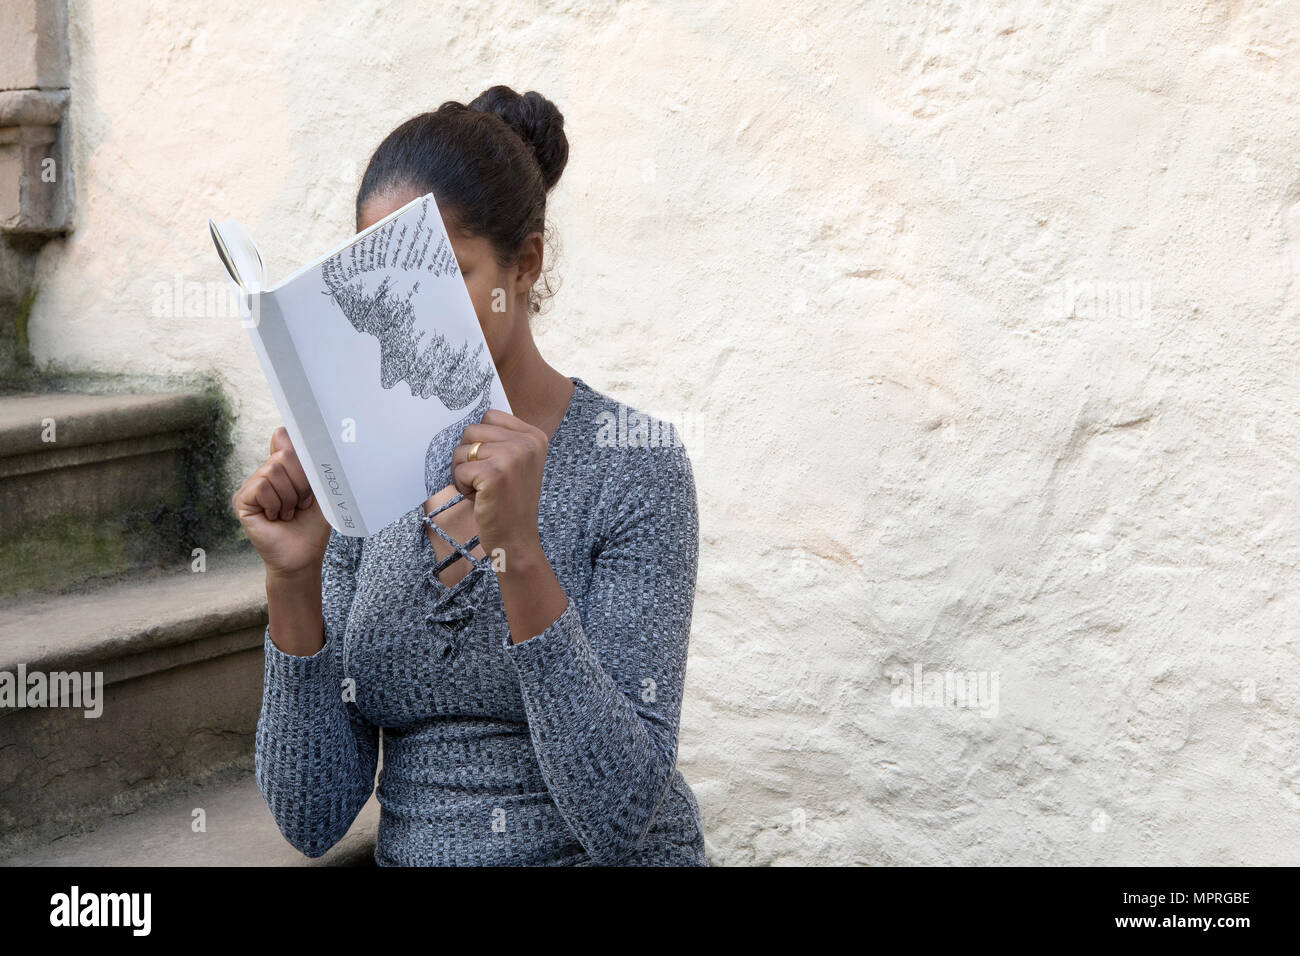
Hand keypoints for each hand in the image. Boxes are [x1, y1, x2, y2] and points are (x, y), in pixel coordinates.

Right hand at [231, 427, 330, 577]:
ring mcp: (252, 485)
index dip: (297, 447)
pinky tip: (275, 516)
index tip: (310, 464)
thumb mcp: (321, 491)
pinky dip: (275, 503)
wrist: (303, 556)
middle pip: (285, 453)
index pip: (283, 436)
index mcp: (285, 468)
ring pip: (274, 470)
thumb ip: (314, 466)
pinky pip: (262, 487)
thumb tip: (315, 441)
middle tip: (302, 502)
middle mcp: (266, 473)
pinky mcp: (242, 500)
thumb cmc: (313, 526)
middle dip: (302, 481)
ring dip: (290, 496)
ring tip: (289, 512)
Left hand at [450, 409, 548, 561]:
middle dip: (469, 457)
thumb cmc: (508, 501)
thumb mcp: (515, 462)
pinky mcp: (495, 474)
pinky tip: (480, 498)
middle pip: (472, 430)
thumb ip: (500, 438)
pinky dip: (462, 486)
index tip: (495, 464)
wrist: (516, 539)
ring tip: (483, 489)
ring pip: (462, 449)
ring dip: (464, 472)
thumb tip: (465, 415)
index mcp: (535, 436)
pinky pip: (459, 469)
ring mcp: (512, 457)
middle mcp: (527, 442)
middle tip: (487, 480)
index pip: (489, 416)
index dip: (481, 441)